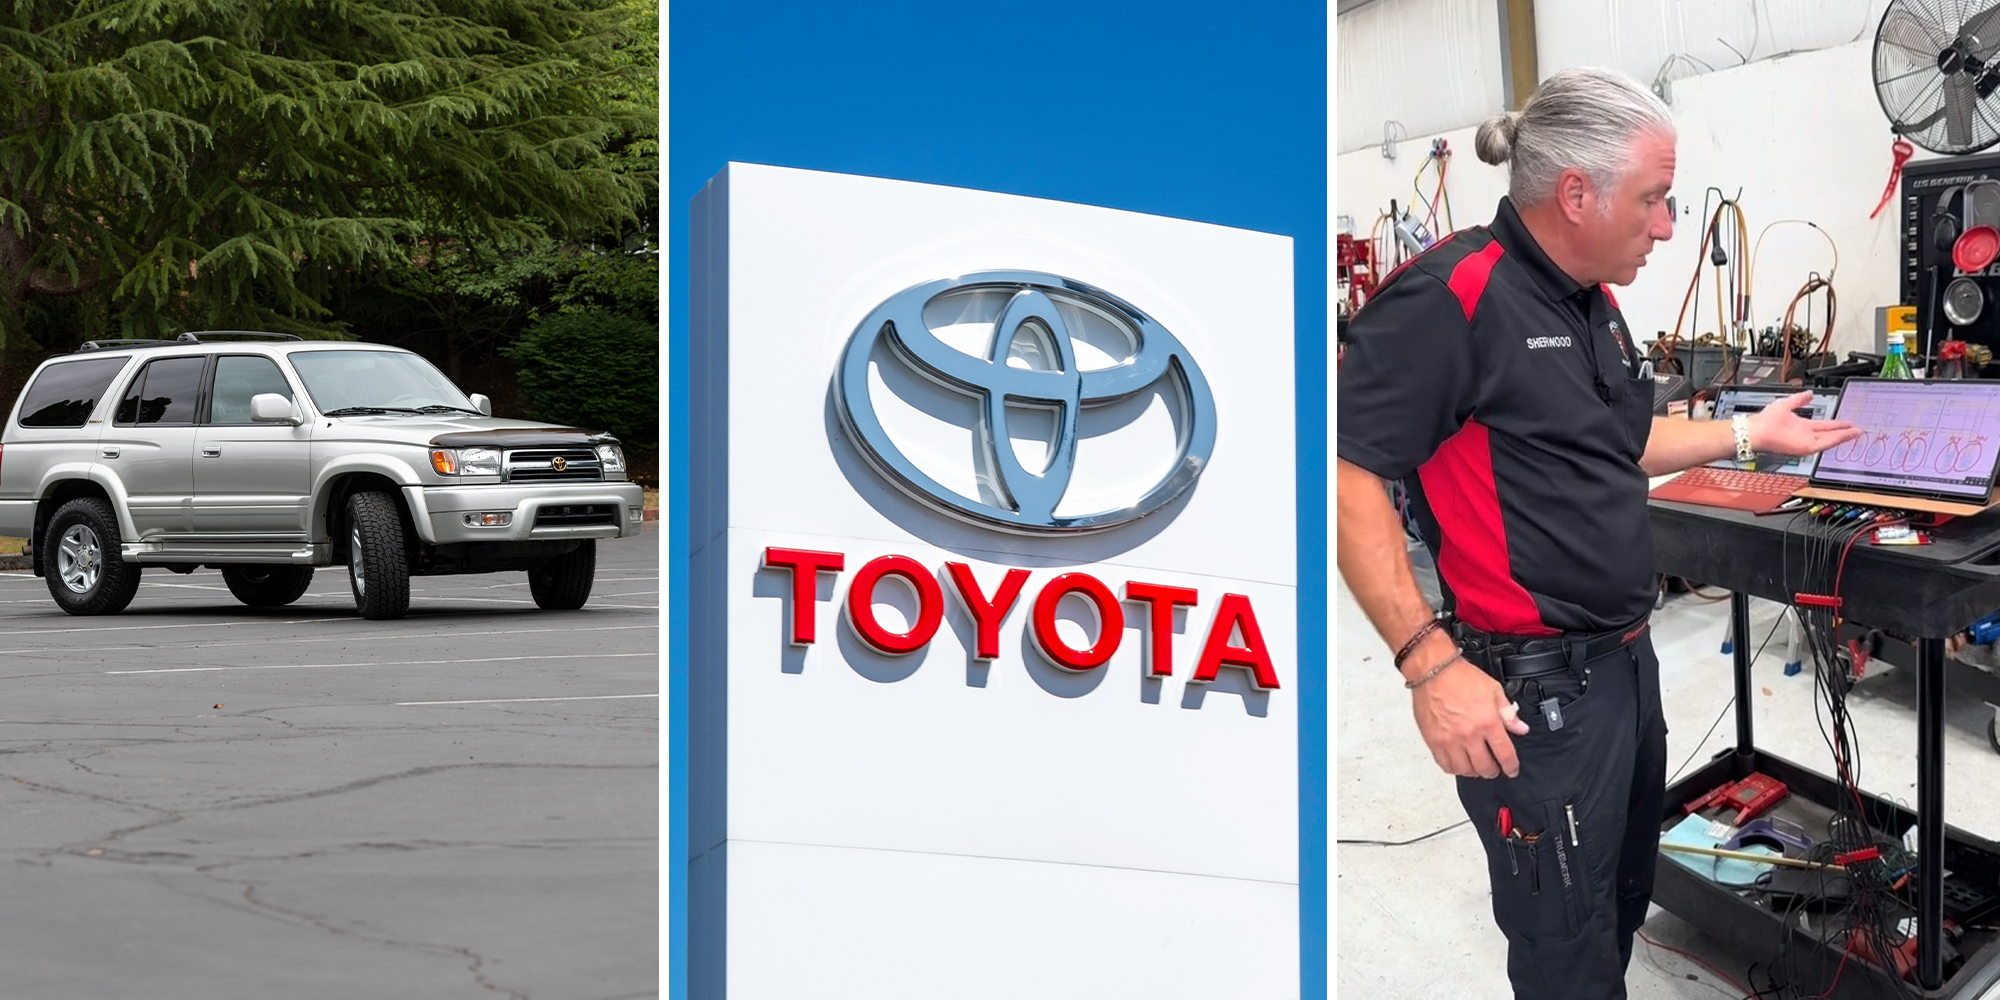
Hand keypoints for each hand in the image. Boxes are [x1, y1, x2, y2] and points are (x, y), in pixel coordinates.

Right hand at [1410, 654, 1531, 778]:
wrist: (1433, 671)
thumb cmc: (1460, 677)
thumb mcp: (1493, 690)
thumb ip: (1508, 713)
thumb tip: (1520, 728)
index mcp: (1488, 722)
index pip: (1505, 754)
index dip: (1511, 766)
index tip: (1512, 769)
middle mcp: (1469, 734)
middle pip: (1484, 767)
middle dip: (1493, 771)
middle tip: (1493, 768)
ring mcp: (1450, 739)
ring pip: (1464, 770)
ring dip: (1473, 771)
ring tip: (1475, 766)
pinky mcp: (1433, 740)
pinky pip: (1444, 764)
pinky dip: (1454, 768)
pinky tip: (1458, 763)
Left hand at [1748, 390, 1862, 455]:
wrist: (1756, 430)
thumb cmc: (1765, 420)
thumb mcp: (1787, 404)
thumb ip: (1799, 399)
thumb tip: (1810, 393)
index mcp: (1802, 426)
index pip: (1824, 425)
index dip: (1838, 424)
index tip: (1849, 422)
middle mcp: (1805, 435)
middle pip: (1830, 433)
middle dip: (1845, 432)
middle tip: (1859, 430)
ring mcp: (1806, 442)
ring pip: (1830, 439)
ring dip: (1844, 436)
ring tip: (1857, 433)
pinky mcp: (1805, 448)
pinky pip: (1825, 444)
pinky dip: (1837, 440)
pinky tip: (1846, 435)